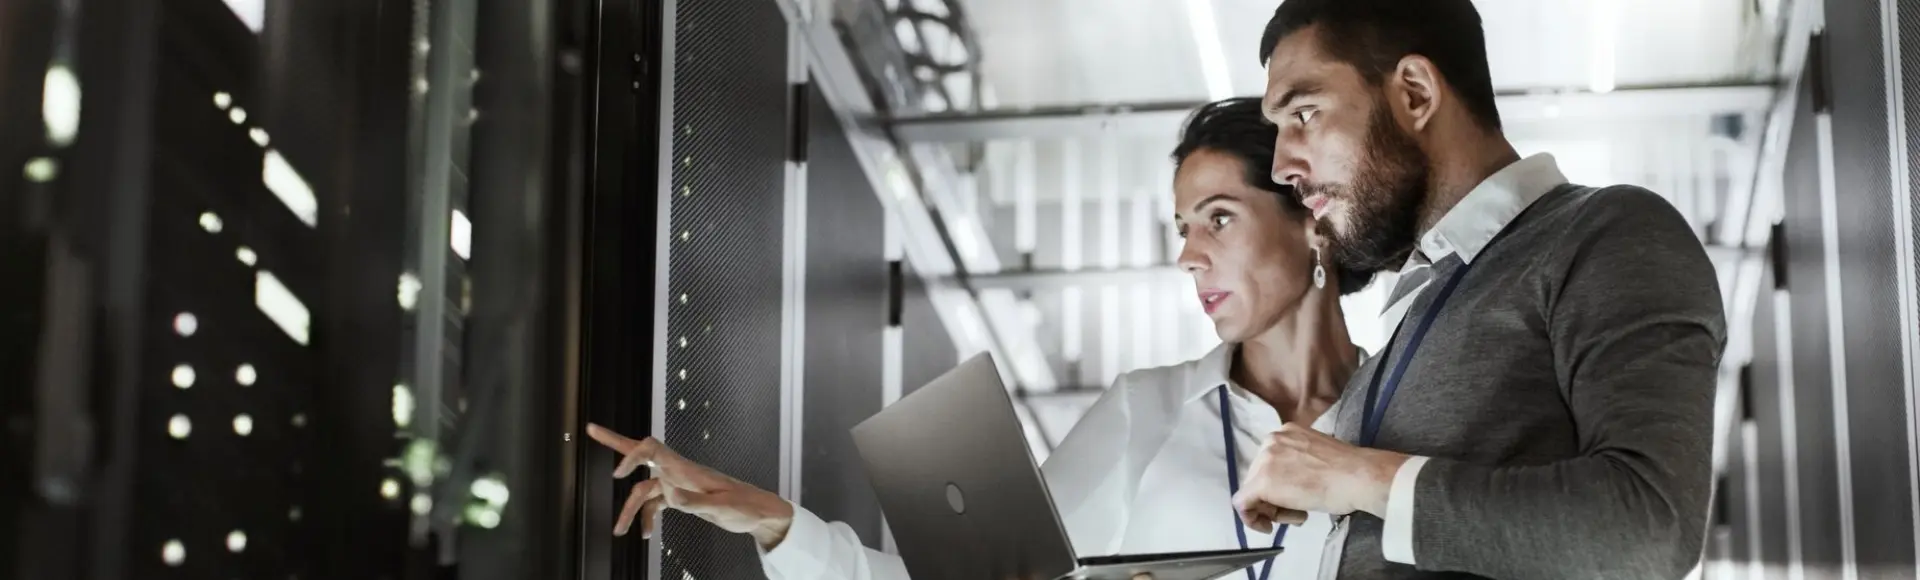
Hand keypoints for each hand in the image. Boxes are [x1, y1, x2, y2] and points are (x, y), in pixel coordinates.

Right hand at [585, 423, 795, 548]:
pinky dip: (647, 517)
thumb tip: (670, 497)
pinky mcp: (681, 497)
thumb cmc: (744, 506)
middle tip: (591, 429)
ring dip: (629, 509)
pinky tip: (645, 534)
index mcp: (685, 468)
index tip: (619, 474)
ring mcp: (677, 483)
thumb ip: (694, 502)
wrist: (759, 512)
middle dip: (615, 443)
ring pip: (643, 490)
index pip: (651, 449)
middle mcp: (677, 472)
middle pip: (641, 454)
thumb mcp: (721, 507)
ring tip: (618, 531)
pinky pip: (655, 503)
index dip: (632, 456)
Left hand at [1231, 424, 1408, 532]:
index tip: (1293, 500)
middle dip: (1274, 500)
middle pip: (1258, 477)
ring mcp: (1264, 459)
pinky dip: (1251, 518)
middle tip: (1296, 513)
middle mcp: (1271, 441)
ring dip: (1272, 509)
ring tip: (1299, 516)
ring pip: (1252, 491)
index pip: (1269, 464)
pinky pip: (1242, 503)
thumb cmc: (1348, 473)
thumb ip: (1297, 465)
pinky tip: (1268, 526)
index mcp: (1286, 432)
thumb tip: (1290, 484)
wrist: (1358, 477)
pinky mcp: (1261, 481)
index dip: (1279, 488)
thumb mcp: (1316, 459)